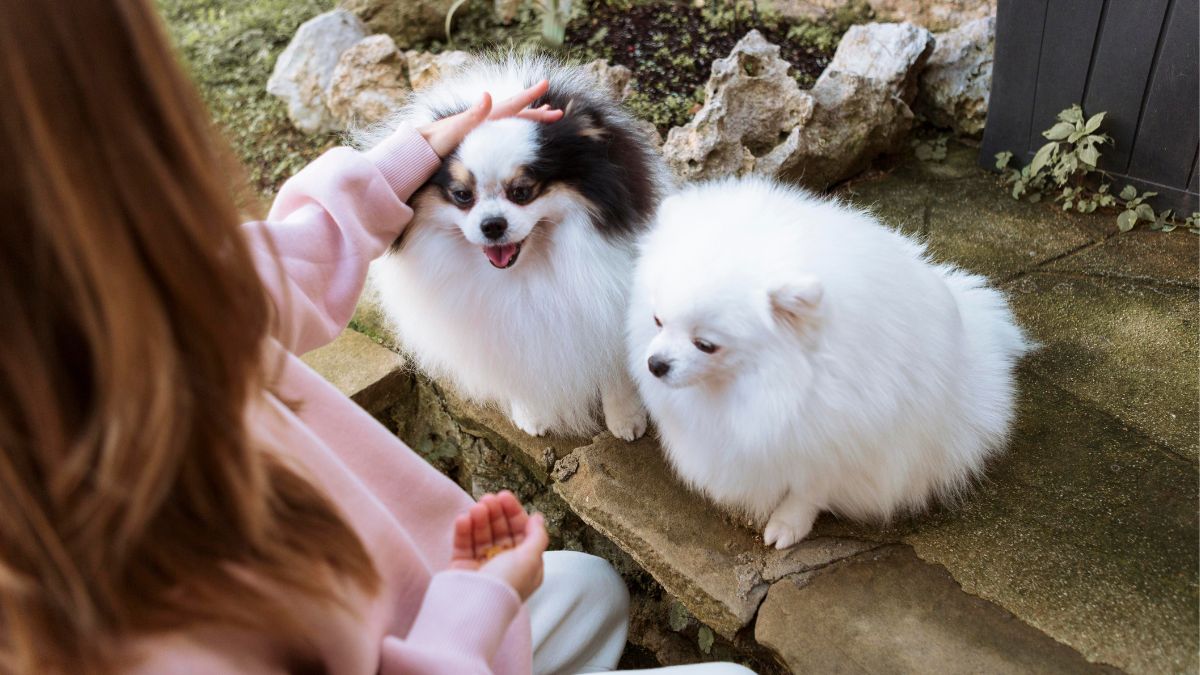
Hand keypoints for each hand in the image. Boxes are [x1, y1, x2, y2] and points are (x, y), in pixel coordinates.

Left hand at [418, 80, 563, 157]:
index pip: (510, 105)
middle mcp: (482, 120)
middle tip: (557, 111)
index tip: (544, 84)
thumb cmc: (433, 144)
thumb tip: (488, 95)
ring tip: (544, 114)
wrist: (417, 151)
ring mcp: (478, 127)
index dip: (528, 96)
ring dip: (528, 118)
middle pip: (515, 113)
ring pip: (510, 120)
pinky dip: (514, 127)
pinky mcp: (475, 136)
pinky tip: (516, 129)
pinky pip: (502, 129)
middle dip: (536, 111)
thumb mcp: (452, 130)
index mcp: (481, 117)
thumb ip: (471, 115)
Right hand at [449, 491, 548, 600]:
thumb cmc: (507, 585)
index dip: (514, 513)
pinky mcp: (462, 568)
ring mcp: (482, 567)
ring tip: (475, 509)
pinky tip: (464, 519)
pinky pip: (463, 545)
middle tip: (488, 499)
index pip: (521, 532)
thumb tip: (539, 518)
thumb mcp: (530, 559)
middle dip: (495, 514)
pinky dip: (463, 531)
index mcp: (525, 565)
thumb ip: (537, 536)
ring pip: (481, 536)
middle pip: (500, 532)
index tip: (505, 496)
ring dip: (479, 519)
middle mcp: (505, 565)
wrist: (475, 608)